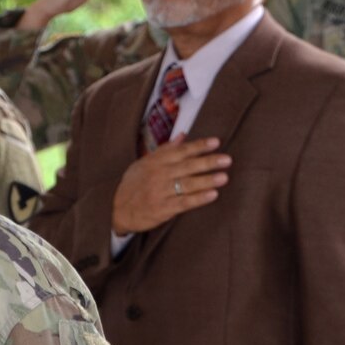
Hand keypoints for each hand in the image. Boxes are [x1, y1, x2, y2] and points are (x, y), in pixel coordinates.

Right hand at [110, 133, 228, 233]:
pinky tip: (212, 195)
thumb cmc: (134, 184)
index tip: (216, 142)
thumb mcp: (144, 163)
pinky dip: (198, 198)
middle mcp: (158, 175)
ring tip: (224, 177)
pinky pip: (184, 203)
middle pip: (187, 167)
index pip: (180, 151)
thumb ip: (165, 150)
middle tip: (226, 160)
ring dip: (207, 180)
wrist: (118, 209)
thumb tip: (183, 136)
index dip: (198, 146)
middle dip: (208, 162)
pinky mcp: (162, 209)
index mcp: (155, 162)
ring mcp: (160, 192)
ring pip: (187, 184)